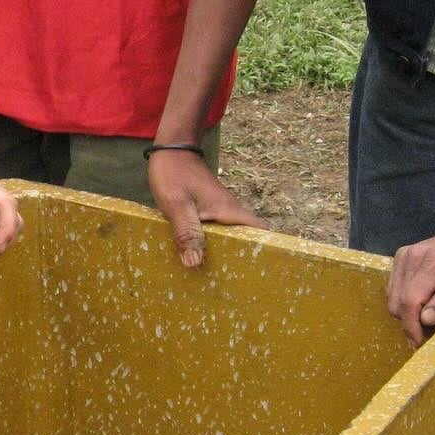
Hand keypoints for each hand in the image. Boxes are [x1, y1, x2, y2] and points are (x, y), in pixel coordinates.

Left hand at [147, 150, 264, 266]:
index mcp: (229, 212)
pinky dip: (212, 243)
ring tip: (216, 276)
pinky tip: (200, 256)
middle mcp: (230, 212)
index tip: (259, 272)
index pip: (261, 233)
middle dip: (242, 258)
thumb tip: (195, 264)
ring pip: (230, 235)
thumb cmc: (174, 175)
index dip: (265, 251)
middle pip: (246, 238)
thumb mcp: (177, 206)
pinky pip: (217, 230)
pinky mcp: (209, 210)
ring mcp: (220, 210)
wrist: (170, 150)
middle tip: (232, 283)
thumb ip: (187, 233)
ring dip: (225, 252)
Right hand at [386, 223, 434, 346]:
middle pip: (397, 302)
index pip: (410, 302)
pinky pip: (394, 286)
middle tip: (428, 334)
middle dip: (409, 322)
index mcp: (431, 265)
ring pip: (392, 295)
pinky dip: (404, 300)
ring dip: (405, 312)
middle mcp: (411, 259)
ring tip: (426, 318)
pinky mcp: (402, 257)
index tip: (420, 343)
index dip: (412, 327)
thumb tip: (426, 319)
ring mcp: (403, 256)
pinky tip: (421, 303)